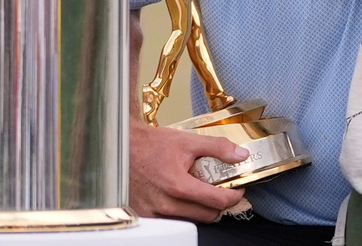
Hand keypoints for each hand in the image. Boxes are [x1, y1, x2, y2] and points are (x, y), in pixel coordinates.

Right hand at [129, 118, 248, 221]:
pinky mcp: (147, 216)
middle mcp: (166, 204)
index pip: (217, 201)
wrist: (122, 147)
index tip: (237, 189)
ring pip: (192, 221)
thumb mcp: (186, 140)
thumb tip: (240, 155)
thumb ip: (217, 147)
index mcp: (178, 186)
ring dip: (202, 209)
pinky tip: (183, 197)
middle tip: (221, 189)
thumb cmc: (150, 144)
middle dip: (219, 203)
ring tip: (200, 190)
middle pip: (208, 215)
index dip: (234, 195)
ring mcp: (155, 212)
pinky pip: (174, 221)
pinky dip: (184, 212)